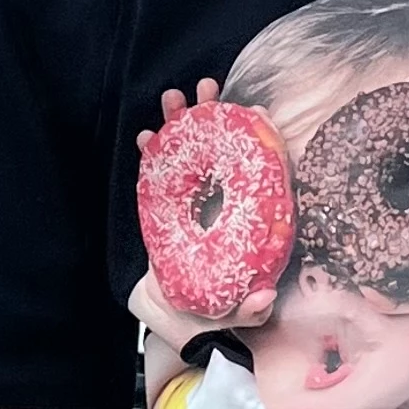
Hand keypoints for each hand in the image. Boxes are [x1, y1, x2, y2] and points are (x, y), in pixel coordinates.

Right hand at [129, 80, 277, 349]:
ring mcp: (189, 200)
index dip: (258, 137)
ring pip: (186, 152)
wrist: (171, 322)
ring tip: (172, 98)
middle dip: (211, 114)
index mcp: (243, 215)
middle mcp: (218, 200)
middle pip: (218, 147)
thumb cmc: (210, 311)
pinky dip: (150, 152)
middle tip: (206, 87)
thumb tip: (264, 295)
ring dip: (179, 121)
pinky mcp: (161, 207)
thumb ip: (249, 307)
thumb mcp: (232, 311)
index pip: (256, 167)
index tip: (255, 110)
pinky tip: (144, 138)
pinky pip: (156, 172)